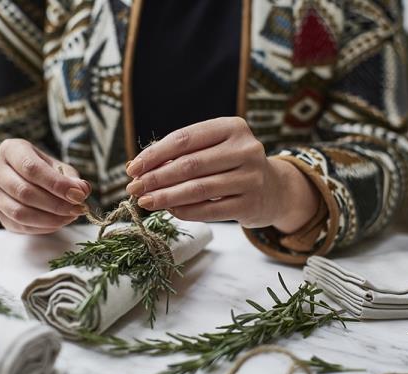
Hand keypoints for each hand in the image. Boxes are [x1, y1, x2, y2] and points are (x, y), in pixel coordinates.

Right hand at [0, 139, 89, 233]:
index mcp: (11, 149)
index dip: (56, 184)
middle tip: (77, 209)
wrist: (23, 178)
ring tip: (69, 217)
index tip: (78, 195)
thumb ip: (71, 178)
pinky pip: (19, 225)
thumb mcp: (59, 167)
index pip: (32, 168)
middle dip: (55, 204)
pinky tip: (58, 222)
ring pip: (19, 212)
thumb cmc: (44, 170)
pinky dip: (43, 227)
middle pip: (24, 192)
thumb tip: (82, 190)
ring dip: (49, 219)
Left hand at [125, 117, 319, 232]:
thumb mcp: (212, 149)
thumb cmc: (231, 165)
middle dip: (155, 178)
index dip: (155, 154)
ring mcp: (251, 177)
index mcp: (232, 127)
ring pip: (198, 189)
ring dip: (166, 197)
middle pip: (189, 165)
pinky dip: (184, 211)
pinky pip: (209, 210)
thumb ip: (180, 155)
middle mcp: (245, 149)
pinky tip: (169, 210)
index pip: (184, 138)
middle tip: (133, 189)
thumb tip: (137, 168)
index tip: (133, 168)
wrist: (273, 189)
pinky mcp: (251, 204)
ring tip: (145, 201)